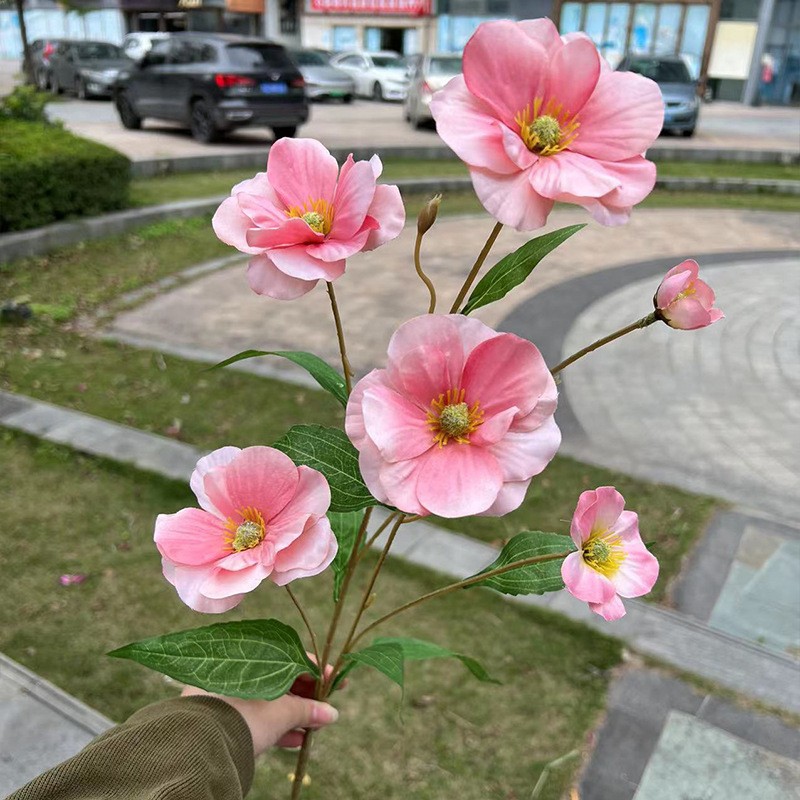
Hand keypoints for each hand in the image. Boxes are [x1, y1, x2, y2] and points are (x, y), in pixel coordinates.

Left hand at [181, 668, 338, 755]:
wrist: (200, 743)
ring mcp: (231, 693)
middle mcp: (241, 670)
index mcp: (255, 657)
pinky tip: (296, 740)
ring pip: (271, 700)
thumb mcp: (282, 712)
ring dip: (296, 714)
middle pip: (283, 680)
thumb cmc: (244, 716)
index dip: (318, 671)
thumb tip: (332, 713)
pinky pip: (257, 716)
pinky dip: (277, 726)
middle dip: (308, 696)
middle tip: (327, 708)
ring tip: (314, 729)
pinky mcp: (225, 715)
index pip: (293, 658)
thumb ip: (307, 710)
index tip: (337, 681)